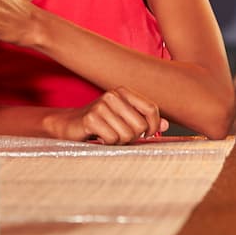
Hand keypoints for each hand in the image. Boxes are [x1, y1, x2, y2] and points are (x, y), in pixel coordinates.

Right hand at [45, 87, 168, 143]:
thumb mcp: (124, 119)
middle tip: (120, 134)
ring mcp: (101, 105)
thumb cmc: (100, 122)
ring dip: (119, 141)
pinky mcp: (91, 118)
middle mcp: (113, 95)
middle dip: (132, 136)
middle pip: (140, 125)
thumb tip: (165, 125)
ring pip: (127, 135)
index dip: (153, 126)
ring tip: (109, 135)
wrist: (70, 125)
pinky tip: (99, 136)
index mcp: (124, 92)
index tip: (147, 134)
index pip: (152, 108)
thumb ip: (145, 120)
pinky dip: (107, 142)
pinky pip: (112, 139)